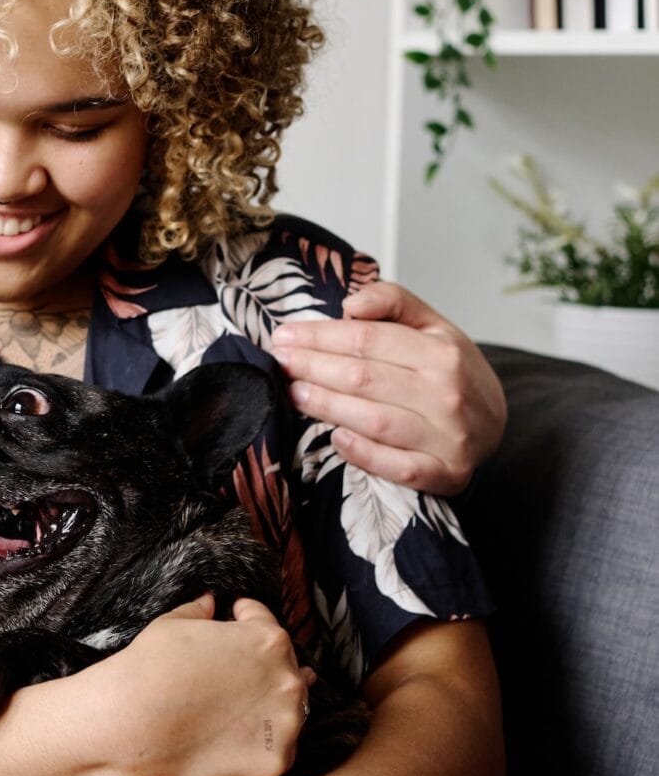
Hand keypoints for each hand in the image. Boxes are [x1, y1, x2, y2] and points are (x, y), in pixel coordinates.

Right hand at [78, 596, 308, 775]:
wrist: (134, 720)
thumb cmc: (152, 666)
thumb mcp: (174, 623)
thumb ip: (200, 611)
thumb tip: (210, 602)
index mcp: (267, 639)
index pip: (265, 621)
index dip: (244, 618)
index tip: (235, 621)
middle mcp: (286, 679)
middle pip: (283, 666)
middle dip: (260, 664)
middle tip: (231, 672)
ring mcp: (286, 723)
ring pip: (288, 708)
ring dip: (268, 703)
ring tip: (236, 707)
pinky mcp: (276, 760)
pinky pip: (278, 746)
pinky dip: (261, 740)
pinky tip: (233, 734)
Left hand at [269, 281, 505, 494]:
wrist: (497, 420)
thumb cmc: (451, 369)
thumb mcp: (431, 324)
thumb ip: (391, 301)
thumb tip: (351, 304)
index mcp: (440, 352)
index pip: (366, 339)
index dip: (319, 336)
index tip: (284, 335)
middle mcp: (447, 395)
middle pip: (363, 378)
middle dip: (312, 367)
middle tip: (279, 361)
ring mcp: (449, 438)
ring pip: (374, 421)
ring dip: (327, 407)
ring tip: (294, 392)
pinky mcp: (448, 474)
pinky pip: (400, 468)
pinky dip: (365, 455)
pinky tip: (336, 438)